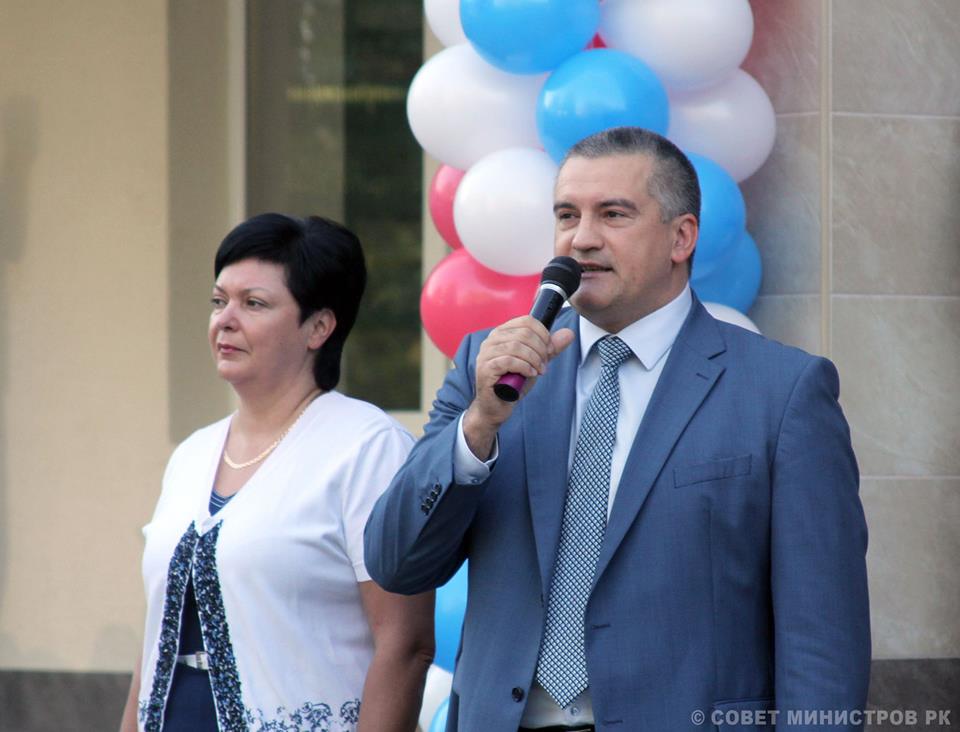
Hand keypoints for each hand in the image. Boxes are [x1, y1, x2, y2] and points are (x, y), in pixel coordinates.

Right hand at [463, 315, 574, 457]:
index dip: (543, 334)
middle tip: (544, 364)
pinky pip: (508, 361)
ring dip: (534, 359)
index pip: (527, 321)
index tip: (549, 350)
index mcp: (503, 333)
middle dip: (540, 349)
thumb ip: (550, 349)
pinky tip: (530, 374)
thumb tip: (568, 333)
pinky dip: (524, 367)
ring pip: (516, 346)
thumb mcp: (535, 363)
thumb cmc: (513, 383)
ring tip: (539, 371)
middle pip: (524, 333)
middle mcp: (491, 340)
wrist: (497, 406)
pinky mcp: (485, 368)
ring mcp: (486, 354)